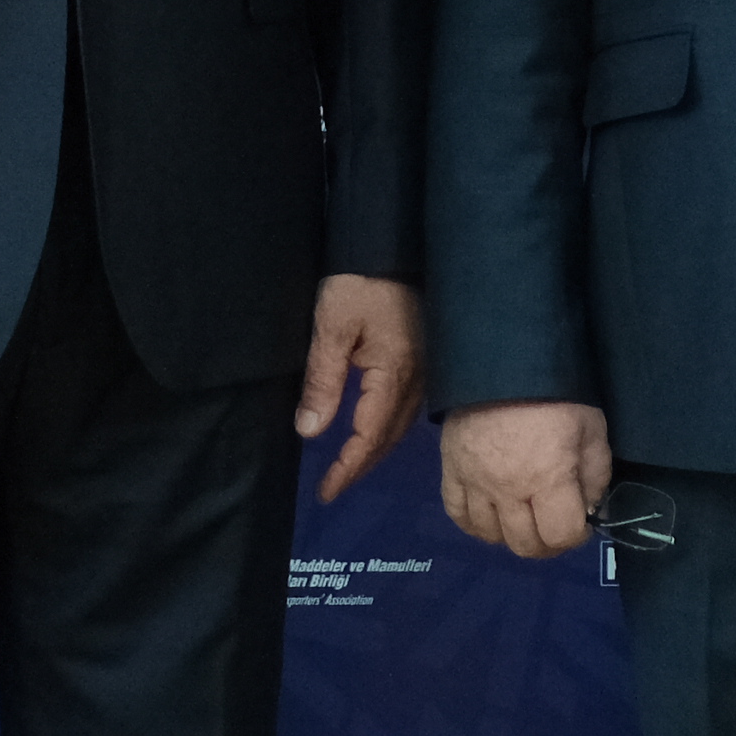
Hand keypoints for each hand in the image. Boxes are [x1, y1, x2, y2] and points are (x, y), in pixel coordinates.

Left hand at [297, 276, 425, 500]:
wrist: (394, 243)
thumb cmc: (360, 283)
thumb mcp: (331, 328)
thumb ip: (322, 381)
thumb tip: (310, 432)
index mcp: (395, 376)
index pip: (369, 437)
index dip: (347, 468)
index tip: (325, 491)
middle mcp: (417, 380)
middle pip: (389, 438)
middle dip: (360, 466)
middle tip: (332, 486)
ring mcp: (426, 370)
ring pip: (400, 426)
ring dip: (374, 450)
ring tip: (348, 465)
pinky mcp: (425, 358)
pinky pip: (407, 408)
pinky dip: (387, 429)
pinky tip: (373, 429)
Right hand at [438, 400, 613, 560]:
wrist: (503, 357)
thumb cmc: (556, 392)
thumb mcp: (592, 427)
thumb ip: (595, 473)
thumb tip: (589, 507)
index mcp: (548, 478)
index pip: (562, 536)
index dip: (577, 535)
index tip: (581, 521)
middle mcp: (509, 490)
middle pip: (526, 545)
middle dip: (548, 542)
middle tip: (553, 521)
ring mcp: (475, 482)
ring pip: (491, 536)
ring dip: (512, 533)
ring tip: (523, 515)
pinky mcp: (450, 469)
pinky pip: (457, 514)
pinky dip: (475, 522)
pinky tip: (490, 512)